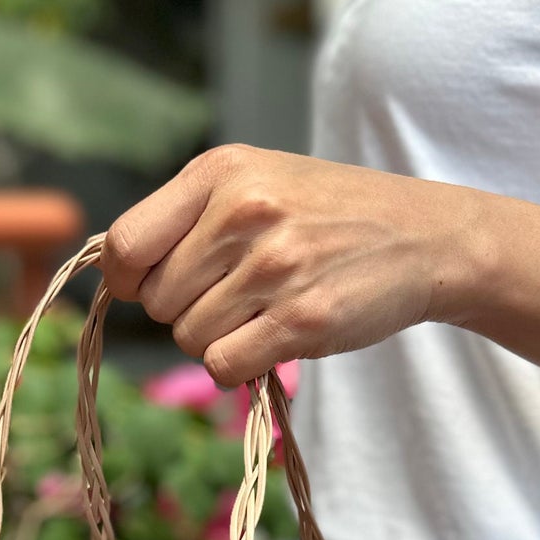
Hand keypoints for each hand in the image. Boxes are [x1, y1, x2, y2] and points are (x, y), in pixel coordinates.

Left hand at [100, 144, 489, 386]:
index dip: (129, 280)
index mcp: (220, 172)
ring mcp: (274, 266)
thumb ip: (185, 218)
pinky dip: (239, 367)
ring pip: (189, 339)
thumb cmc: (325, 216)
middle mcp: (243, 211)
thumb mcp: (254, 183)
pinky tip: (272, 340)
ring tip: (263, 311)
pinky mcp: (302, 318)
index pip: (125, 245)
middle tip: (235, 296)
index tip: (153, 285)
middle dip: (185, 311)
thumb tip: (116, 274)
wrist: (423, 235)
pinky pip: (224, 366)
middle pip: (158, 301)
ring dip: (217, 340)